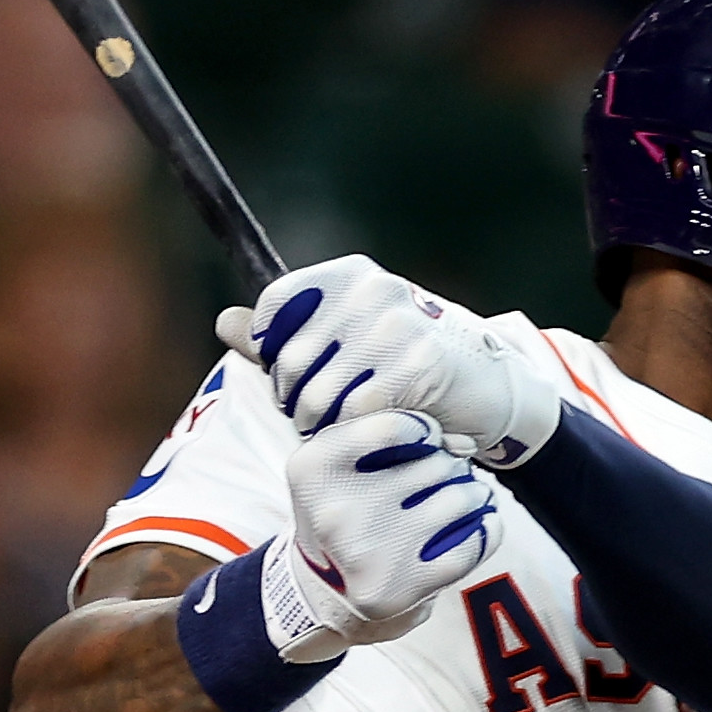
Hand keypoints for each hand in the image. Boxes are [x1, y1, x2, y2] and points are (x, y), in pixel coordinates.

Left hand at [217, 257, 559, 468]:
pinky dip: (359, 435)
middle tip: (325, 414)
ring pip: (319, 397)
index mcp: (349, 275)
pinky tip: (377, 431)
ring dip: (325, 427)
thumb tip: (225, 323)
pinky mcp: (418, 365)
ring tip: (349, 426)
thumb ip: (283, 336)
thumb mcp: (344, 342)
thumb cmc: (406, 366)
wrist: (486, 389)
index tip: (293, 377)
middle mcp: (372, 290)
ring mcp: (397, 326)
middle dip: (298, 401)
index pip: (274, 310)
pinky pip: (355, 416)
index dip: (271, 354)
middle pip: (290, 362)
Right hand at [259, 409, 502, 659]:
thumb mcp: (339, 459)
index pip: (394, 428)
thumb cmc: (344, 506)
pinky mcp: (403, 588)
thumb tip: (463, 444)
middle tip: (444, 477)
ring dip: (473, 494)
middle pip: (435, 463)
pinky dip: (487, 528)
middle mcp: (336, 513)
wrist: (329, 588)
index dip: (423, 429)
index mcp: (313, 469)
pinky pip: (475, 542)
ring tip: (465, 498)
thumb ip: (388, 433)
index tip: (428, 440)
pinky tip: (479, 524)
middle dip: (449, 465)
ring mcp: (370, 556)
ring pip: (461, 498)